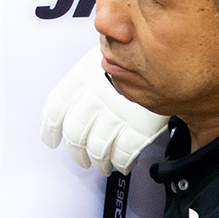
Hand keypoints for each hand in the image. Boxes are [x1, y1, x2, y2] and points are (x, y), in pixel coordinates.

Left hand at [41, 47, 169, 174]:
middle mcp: (96, 96)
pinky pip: (124, 152)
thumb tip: (77, 96)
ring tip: (102, 166)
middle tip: (81, 158)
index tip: (51, 139)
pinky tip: (123, 163)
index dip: (50, 128)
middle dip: (77, 152)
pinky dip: (122, 162)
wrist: (168, 52)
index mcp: (84, 76)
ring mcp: (116, 113)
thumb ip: (89, 78)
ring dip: (99, 162)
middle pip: (76, 134)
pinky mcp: (139, 126)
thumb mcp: (107, 55)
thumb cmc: (137, 51)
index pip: (56, 108)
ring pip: (98, 148)